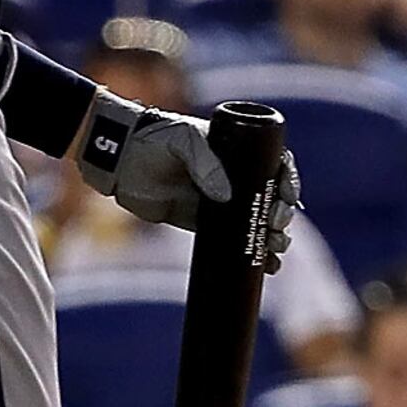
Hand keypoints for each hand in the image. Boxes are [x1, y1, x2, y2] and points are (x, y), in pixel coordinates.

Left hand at [104, 103, 305, 273]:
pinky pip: (232, 242)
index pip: (274, 166)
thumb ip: (204, 164)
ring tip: (275, 250)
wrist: (119, 160)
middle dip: (281, 216)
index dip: (288, 183)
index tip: (287, 198)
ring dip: (272, 238)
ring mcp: (218, 202)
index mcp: (237, 152)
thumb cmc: (153, 140)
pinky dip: (251, 254)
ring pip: (256, 224)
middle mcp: (233, 178)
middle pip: (271, 200)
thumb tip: (227, 198)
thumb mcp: (183, 140)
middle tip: (275, 227)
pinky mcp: (201, 224)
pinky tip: (267, 267)